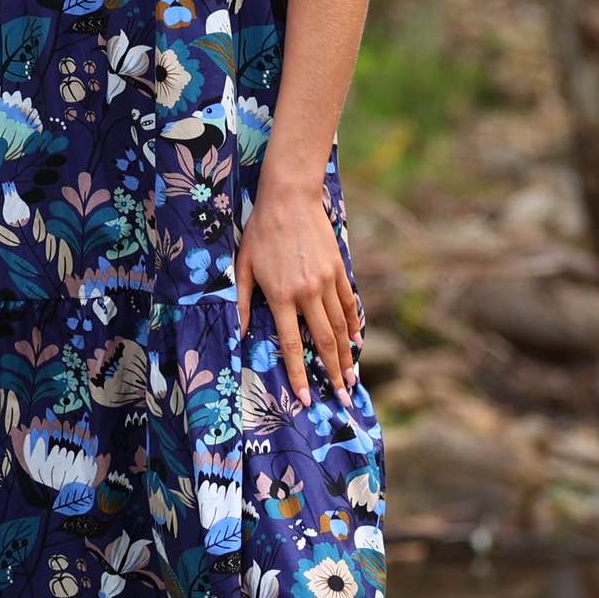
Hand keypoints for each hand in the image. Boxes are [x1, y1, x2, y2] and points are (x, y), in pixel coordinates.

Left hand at [234, 184, 361, 408]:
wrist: (289, 198)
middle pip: (324, 342)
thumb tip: (241, 334)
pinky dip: (355, 325)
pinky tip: (358, 342)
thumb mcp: (243, 266)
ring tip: (351, 378)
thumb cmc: (260, 232)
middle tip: (342, 398)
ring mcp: (327, 281)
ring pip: (341, 326)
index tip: (306, 399)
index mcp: (281, 295)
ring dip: (347, 355)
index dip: (298, 374)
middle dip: (332, 374)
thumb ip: (243, 302)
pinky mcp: (339, 269)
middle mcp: (307, 292)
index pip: (291, 344)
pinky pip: (349, 304)